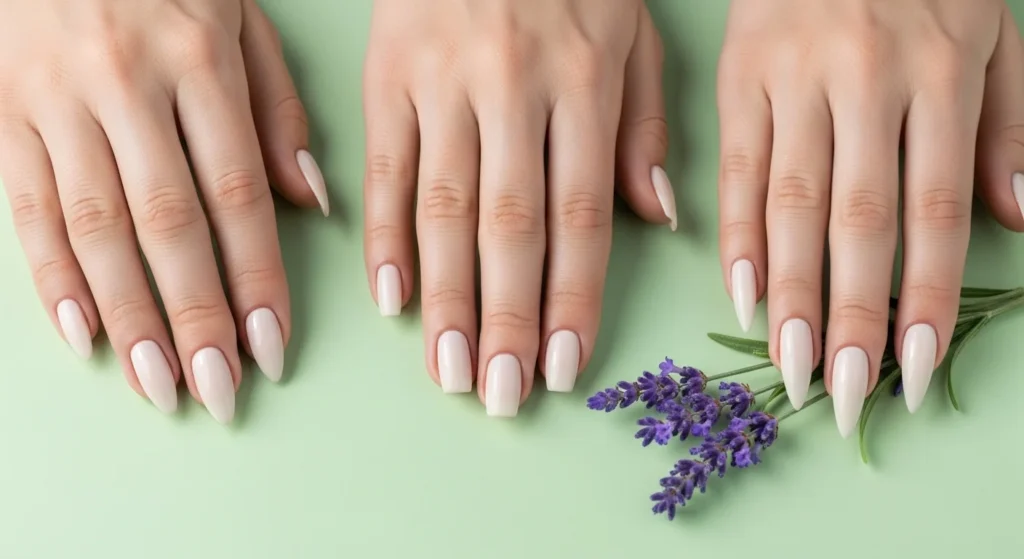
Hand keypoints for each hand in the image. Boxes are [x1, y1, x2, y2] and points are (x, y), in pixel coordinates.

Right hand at [0, 0, 327, 421]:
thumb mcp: (241, 18)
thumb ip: (278, 110)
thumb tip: (313, 201)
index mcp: (200, 61)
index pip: (237, 193)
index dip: (256, 278)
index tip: (274, 346)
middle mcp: (126, 83)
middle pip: (168, 223)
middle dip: (196, 318)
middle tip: (220, 391)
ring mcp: (55, 98)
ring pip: (96, 226)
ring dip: (130, 316)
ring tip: (158, 386)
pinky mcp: (1, 109)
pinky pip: (24, 205)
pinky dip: (51, 276)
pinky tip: (81, 335)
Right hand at [362, 0, 674, 415]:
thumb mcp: (634, 27)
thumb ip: (644, 124)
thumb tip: (657, 219)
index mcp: (584, 80)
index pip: (579, 216)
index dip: (571, 300)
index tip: (561, 369)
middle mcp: (512, 87)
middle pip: (508, 228)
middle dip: (502, 321)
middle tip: (497, 396)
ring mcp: (441, 80)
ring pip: (443, 210)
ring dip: (444, 299)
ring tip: (446, 372)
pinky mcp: (385, 72)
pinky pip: (384, 168)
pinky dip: (385, 235)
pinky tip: (389, 298)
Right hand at [717, 0, 1023, 434]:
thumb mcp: (994, 31)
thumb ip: (1008, 125)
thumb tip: (1014, 219)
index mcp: (939, 69)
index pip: (931, 208)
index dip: (925, 294)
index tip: (916, 367)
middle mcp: (863, 78)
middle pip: (856, 220)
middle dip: (849, 314)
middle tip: (841, 393)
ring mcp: (792, 78)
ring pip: (791, 203)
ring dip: (790, 293)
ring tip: (790, 365)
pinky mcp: (739, 76)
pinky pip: (736, 168)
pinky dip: (739, 235)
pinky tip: (741, 294)